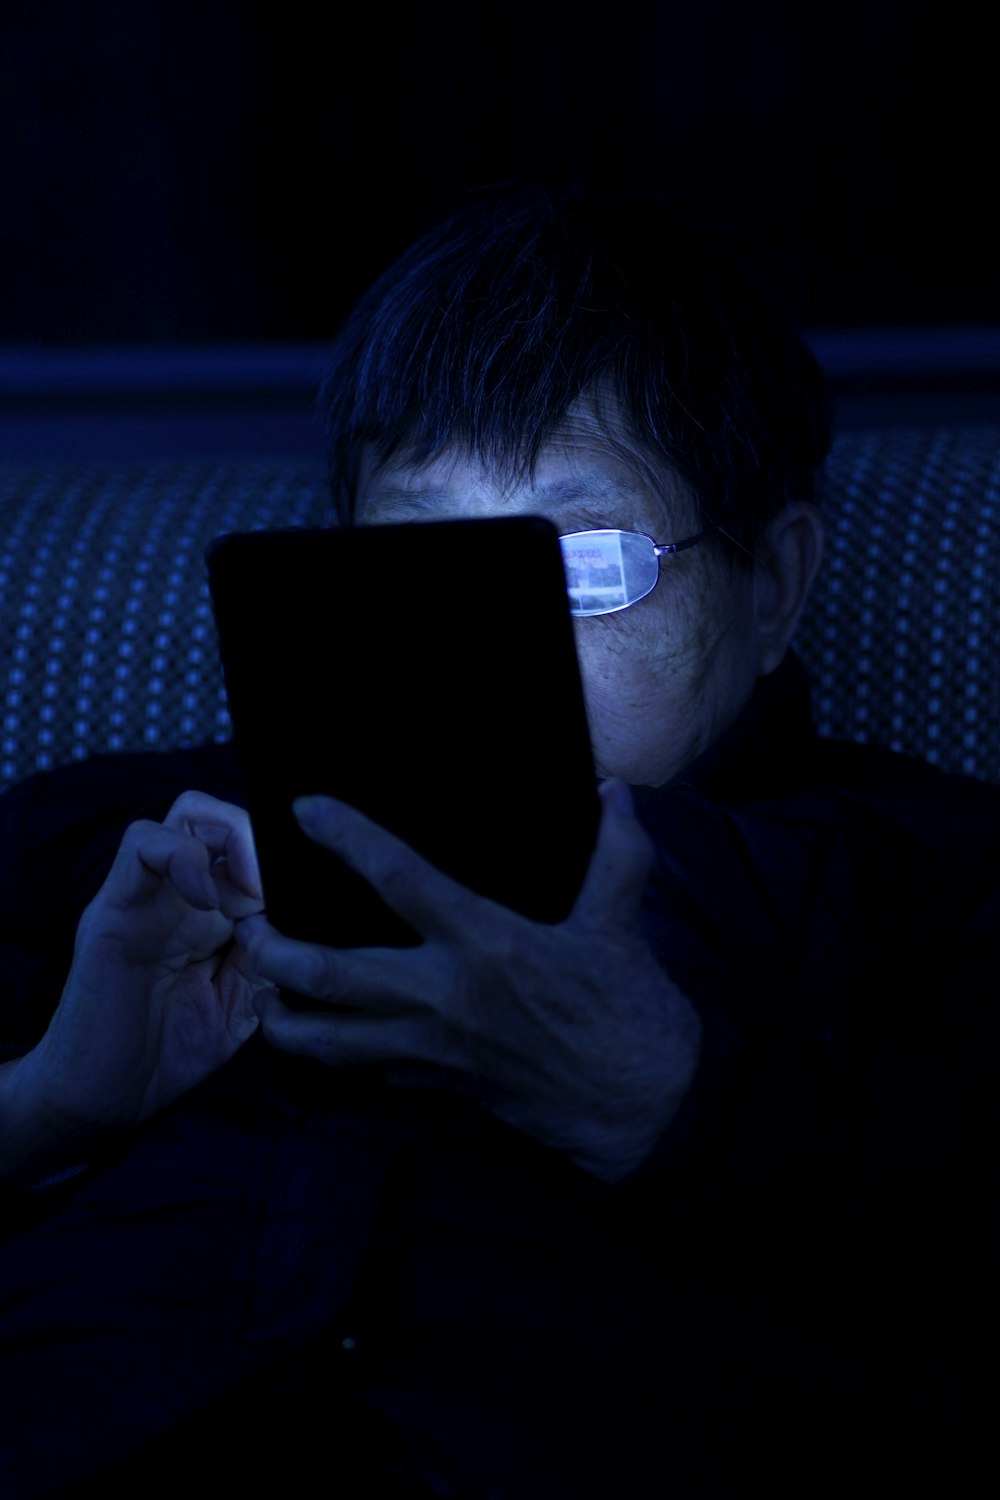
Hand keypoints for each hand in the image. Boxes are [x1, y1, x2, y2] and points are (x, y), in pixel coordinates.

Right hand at [2, 792, 274, 1171]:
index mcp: (219, 914)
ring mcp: (148, 894)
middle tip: (281, 890)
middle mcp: (185, 894)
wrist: (106, 1099)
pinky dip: (183, 857)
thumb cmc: (171, 1053)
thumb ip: (270, 959)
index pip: (257, 850)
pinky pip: (141, 844)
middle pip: (229, 818)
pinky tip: (206, 902)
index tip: (311, 898)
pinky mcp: (113, 906)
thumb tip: (301, 918)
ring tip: (251, 890)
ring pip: (188, 812)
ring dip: (232, 837)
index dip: (288, 862)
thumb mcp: (243, 1005)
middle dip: (266, 840)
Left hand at [238, 780, 701, 1181]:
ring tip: (262, 997)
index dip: (347, 838)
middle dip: (275, 953)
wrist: (644, 1110)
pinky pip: (373, 1072)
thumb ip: (616, 851)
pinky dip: (345, 1056)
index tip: (304, 809)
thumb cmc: (632, 1014)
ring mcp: (436, 1049)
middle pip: (331, 974)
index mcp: (486, 943)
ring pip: (332, 1042)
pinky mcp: (442, 1086)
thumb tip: (612, 792)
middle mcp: (445, 996)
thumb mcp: (622, 924)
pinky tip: (332, 1041)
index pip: (399, 878)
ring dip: (285, 1022)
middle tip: (249, 929)